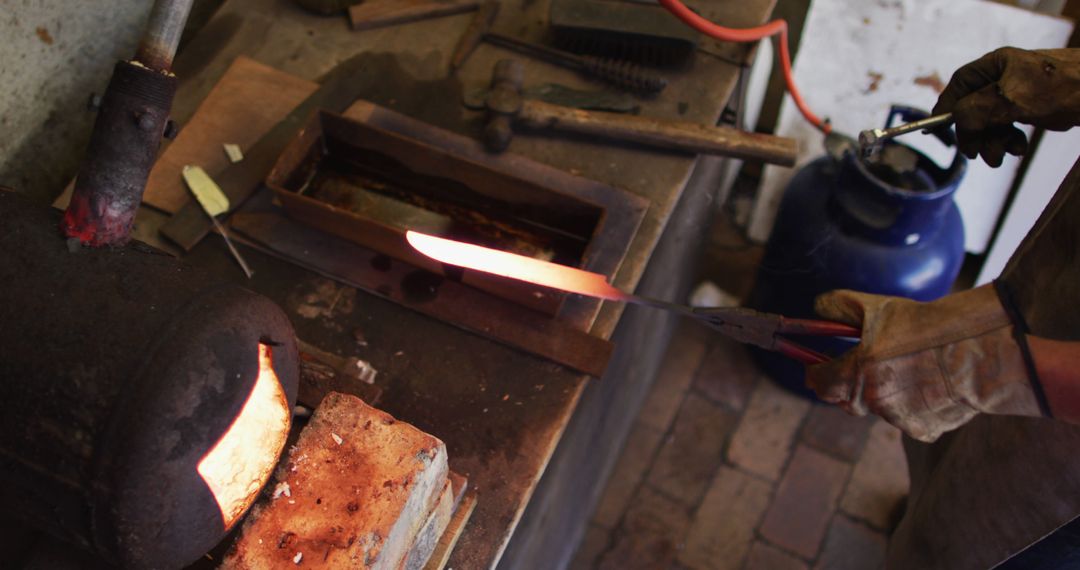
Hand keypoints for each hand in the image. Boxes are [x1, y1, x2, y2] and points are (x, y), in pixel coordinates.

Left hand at [805, 285, 1043, 441]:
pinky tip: (929, 384)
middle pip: (844, 399)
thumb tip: (817, 308)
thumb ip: (840, 307)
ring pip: (877, 407)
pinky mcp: (922, 431)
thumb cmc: (929, 326)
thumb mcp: (879, 307)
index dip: (814, 372)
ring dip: (882, 392)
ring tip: (909, 367)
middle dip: (846, 383)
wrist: (982, 352)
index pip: (818, 383)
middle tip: (857, 365)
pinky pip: (905, 419)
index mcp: (858, 371)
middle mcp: (874, 400)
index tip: (814, 366)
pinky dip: (910, 405)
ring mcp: (898, 419)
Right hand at [932, 47, 1079, 166]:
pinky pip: (1007, 128)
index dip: (946, 107)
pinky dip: (1009, 142)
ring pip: (990, 122)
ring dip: (993, 142)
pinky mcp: (1029, 109)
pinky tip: (1018, 148)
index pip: (960, 85)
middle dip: (975, 134)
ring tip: (1003, 156)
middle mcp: (1003, 78)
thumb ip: (975, 110)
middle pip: (973, 109)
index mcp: (996, 65)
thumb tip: (954, 122)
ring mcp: (1016, 94)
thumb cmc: (1060, 88)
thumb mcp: (1010, 99)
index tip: (935, 130)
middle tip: (977, 154)